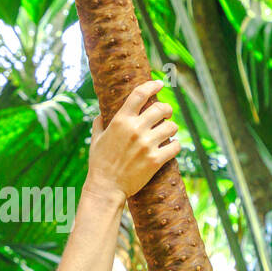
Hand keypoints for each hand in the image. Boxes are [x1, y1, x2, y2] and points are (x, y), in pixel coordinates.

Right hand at [87, 79, 181, 200]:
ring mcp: (147, 145)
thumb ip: (99, 125)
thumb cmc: (99, 163)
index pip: (139, 94)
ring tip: (168, 132)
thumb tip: (100, 115)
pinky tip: (171, 147)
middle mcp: (135, 129)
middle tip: (167, 113)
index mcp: (121, 120)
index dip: (152, 85)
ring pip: (171, 127)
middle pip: (161, 108)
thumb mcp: (95, 140)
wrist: (106, 187)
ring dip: (172, 128)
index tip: (159, 84)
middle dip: (167, 109)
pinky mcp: (156, 160)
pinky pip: (175, 146)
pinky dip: (175, 146)